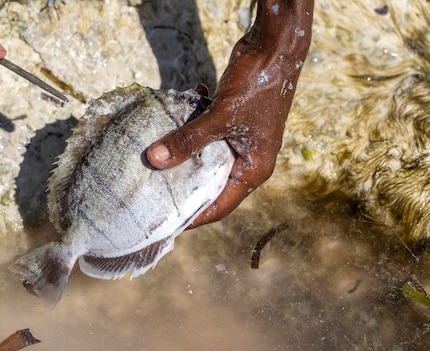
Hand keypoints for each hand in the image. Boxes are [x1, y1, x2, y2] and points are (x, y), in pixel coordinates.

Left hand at [147, 0, 313, 227]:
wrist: (274, 47)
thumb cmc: (257, 86)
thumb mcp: (219, 117)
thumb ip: (187, 140)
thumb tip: (155, 160)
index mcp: (253, 170)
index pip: (220, 206)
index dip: (195, 216)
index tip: (168, 223)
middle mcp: (248, 160)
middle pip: (211, 183)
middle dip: (184, 184)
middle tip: (154, 192)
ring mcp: (240, 140)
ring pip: (205, 156)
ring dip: (184, 150)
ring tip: (156, 155)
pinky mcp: (232, 121)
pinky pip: (207, 131)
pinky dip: (194, 121)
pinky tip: (185, 102)